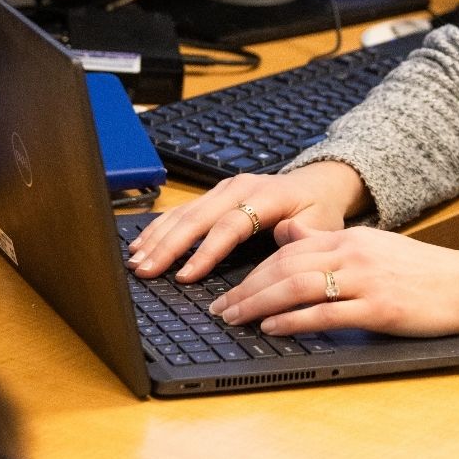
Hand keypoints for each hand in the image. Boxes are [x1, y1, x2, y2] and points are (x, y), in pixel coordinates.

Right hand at [128, 161, 368, 282]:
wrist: (318, 183)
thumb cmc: (319, 210)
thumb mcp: (321, 226)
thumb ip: (300, 242)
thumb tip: (276, 263)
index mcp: (267, 195)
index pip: (231, 225)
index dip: (207, 251)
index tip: (186, 275)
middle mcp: (240, 188)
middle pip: (198, 217)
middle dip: (169, 246)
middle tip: (146, 270)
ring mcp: (224, 188)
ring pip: (185, 212)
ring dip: (158, 238)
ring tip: (137, 261)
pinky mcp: (214, 194)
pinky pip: (183, 210)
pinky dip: (161, 228)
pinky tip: (142, 243)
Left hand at [207, 221, 458, 338]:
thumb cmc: (420, 272)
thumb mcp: (372, 247)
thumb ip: (328, 241)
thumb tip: (286, 232)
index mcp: (350, 239)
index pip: (288, 249)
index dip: (253, 270)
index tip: (229, 289)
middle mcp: (353, 254)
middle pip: (285, 267)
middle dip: (246, 288)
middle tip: (220, 309)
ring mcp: (365, 280)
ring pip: (298, 287)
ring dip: (260, 303)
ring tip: (235, 319)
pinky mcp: (378, 308)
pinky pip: (326, 313)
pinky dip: (294, 320)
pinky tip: (273, 327)